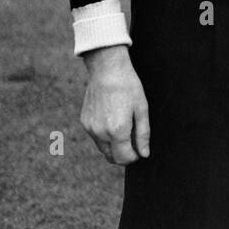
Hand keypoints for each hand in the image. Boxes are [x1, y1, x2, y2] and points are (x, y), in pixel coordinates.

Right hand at [81, 45, 149, 164]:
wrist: (107, 70)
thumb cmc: (128, 87)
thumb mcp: (142, 109)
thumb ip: (143, 135)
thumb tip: (144, 154)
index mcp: (117, 131)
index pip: (124, 158)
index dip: (134, 157)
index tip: (140, 150)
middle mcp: (101, 133)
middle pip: (112, 157)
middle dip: (123, 154)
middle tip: (133, 141)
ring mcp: (90, 128)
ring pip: (103, 148)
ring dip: (114, 145)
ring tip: (124, 126)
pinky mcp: (84, 122)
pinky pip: (95, 137)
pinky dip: (104, 135)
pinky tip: (112, 118)